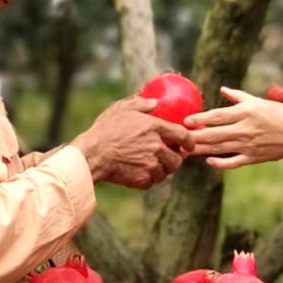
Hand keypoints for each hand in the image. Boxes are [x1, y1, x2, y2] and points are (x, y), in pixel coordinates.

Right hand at [73, 97, 192, 189]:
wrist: (92, 154)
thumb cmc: (105, 130)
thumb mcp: (121, 109)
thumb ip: (141, 103)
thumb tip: (155, 102)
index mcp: (154, 127)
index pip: (182, 135)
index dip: (189, 140)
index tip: (189, 143)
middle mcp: (156, 146)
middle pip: (178, 159)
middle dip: (175, 159)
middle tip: (169, 156)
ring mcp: (150, 164)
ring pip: (166, 172)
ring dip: (161, 169)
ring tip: (152, 165)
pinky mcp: (142, 179)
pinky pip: (152, 181)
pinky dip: (148, 178)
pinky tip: (139, 172)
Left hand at [184, 88, 282, 169]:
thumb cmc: (281, 114)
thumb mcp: (260, 101)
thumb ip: (239, 96)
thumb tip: (223, 89)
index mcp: (246, 112)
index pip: (217, 116)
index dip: (200, 119)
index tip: (185, 120)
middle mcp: (244, 129)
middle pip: (214, 134)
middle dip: (194, 136)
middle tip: (179, 137)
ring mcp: (248, 145)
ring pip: (219, 148)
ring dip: (201, 149)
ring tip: (186, 149)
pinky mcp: (253, 158)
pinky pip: (233, 162)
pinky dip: (220, 163)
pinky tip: (209, 160)